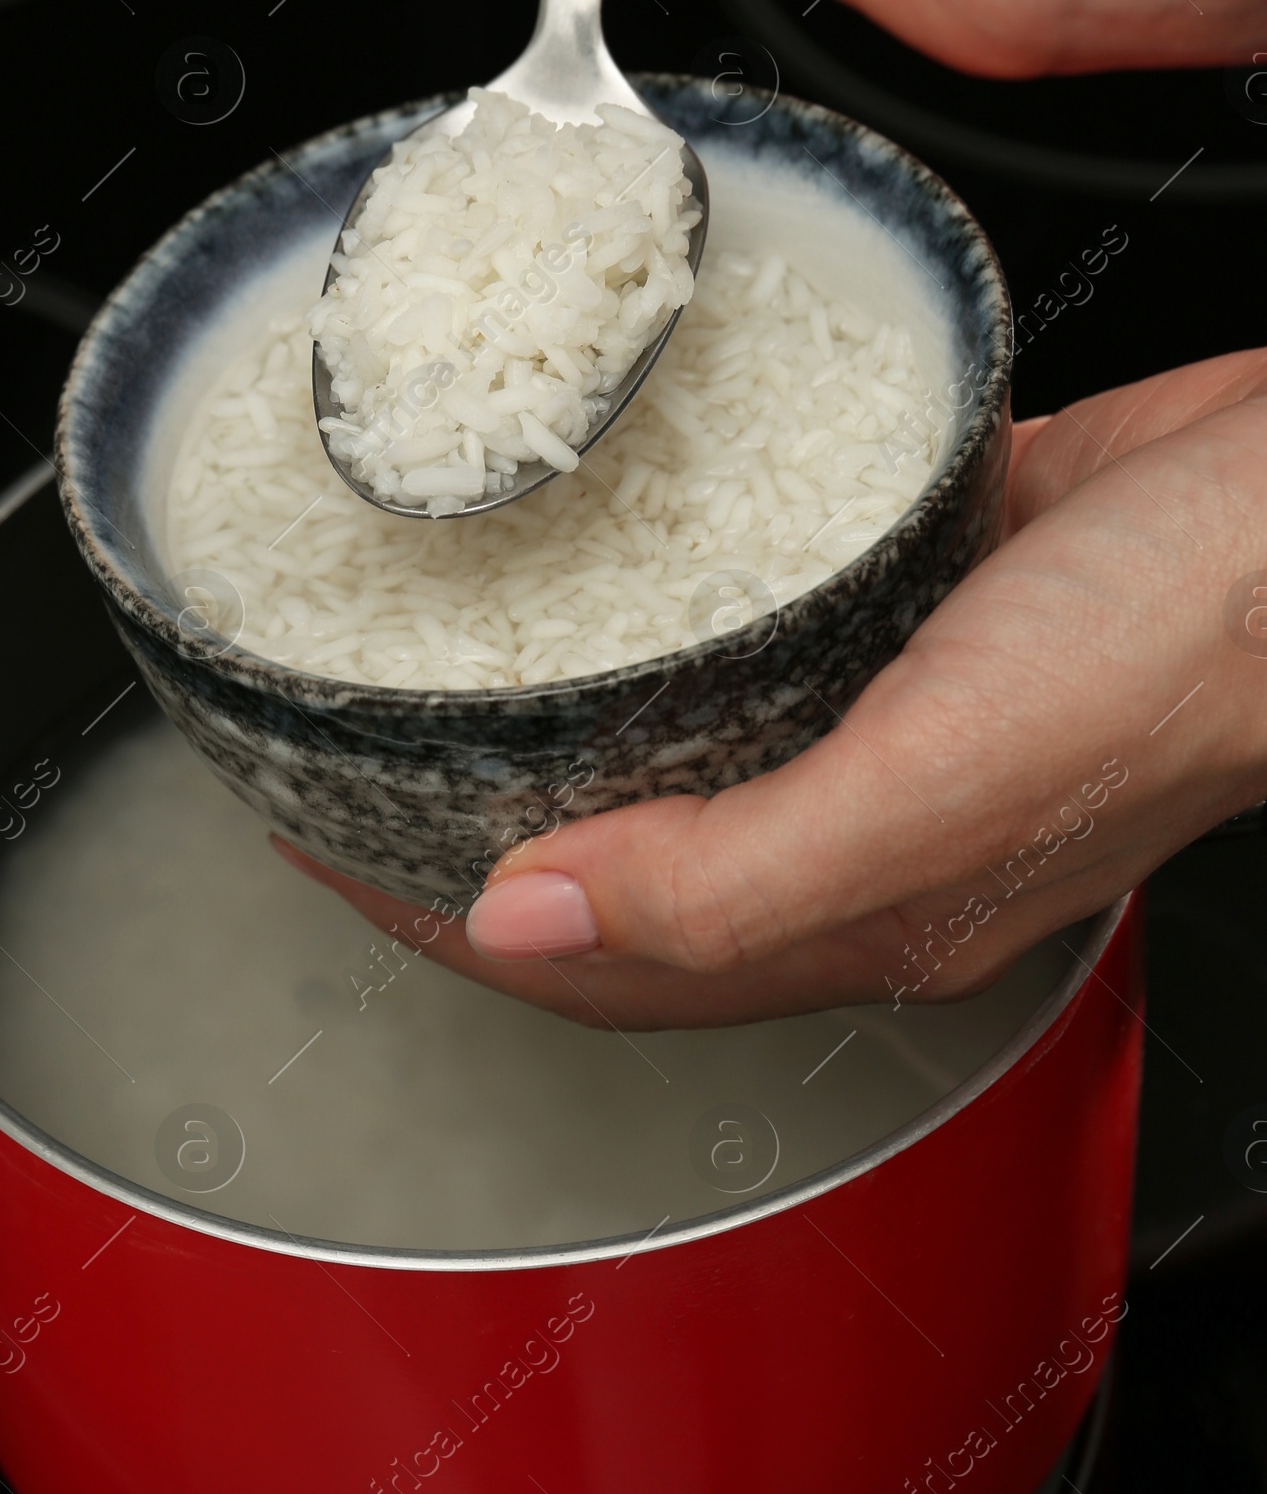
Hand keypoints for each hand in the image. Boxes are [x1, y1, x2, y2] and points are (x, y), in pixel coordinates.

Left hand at [281, 349, 1266, 1028]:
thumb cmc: (1186, 646)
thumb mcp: (944, 782)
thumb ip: (735, 874)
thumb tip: (525, 915)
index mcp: (859, 904)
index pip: (592, 955)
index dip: (437, 914)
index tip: (314, 841)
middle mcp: (863, 822)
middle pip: (617, 860)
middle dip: (468, 825)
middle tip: (346, 742)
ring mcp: (890, 707)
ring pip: (680, 738)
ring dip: (559, 716)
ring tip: (441, 652)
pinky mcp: (916, 589)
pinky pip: (756, 615)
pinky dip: (666, 602)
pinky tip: (619, 537)